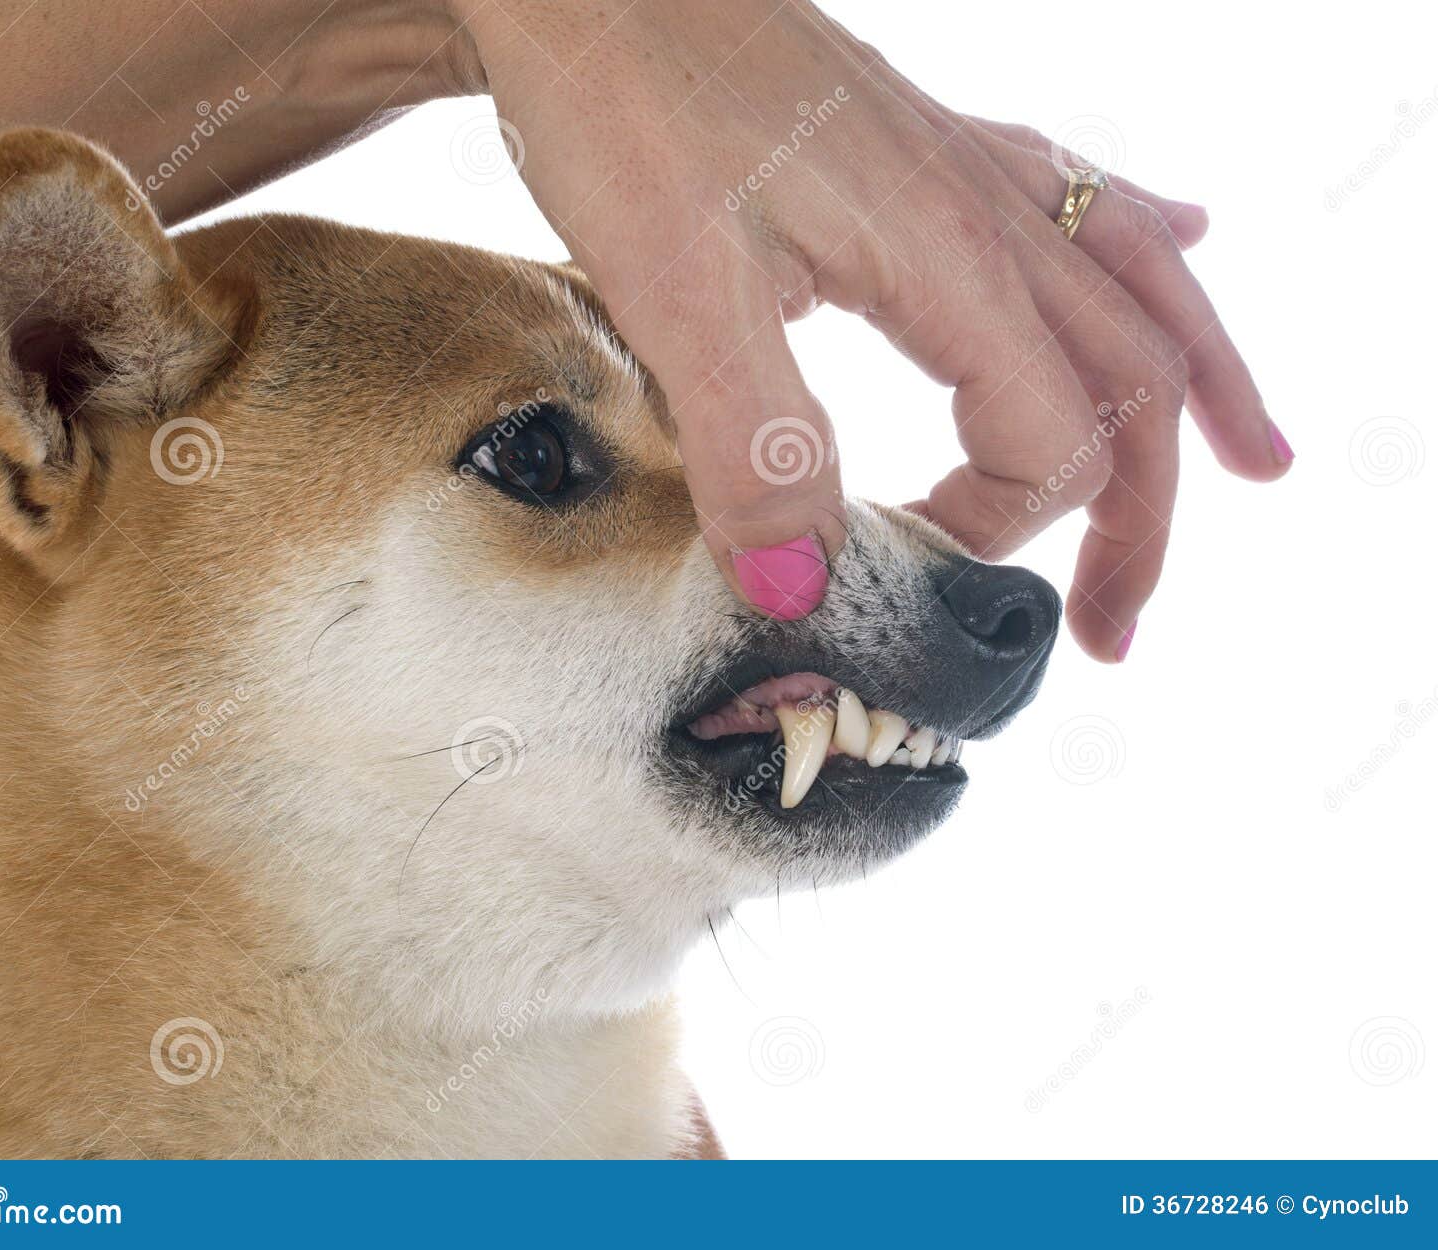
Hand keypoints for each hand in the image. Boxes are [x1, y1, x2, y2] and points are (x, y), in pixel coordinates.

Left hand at [451, 0, 1292, 659]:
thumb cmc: (625, 109)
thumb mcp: (678, 296)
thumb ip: (755, 448)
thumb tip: (807, 588)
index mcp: (949, 260)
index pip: (1054, 436)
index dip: (997, 527)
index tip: (911, 561)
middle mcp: (986, 209)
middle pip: (1134, 375)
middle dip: (1140, 518)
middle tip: (1112, 626)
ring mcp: (965, 165)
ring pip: (1137, 281)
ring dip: (1194, 387)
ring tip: (1250, 463)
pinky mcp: (925, 140)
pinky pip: (1078, 194)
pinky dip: (1145, 245)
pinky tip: (1189, 235)